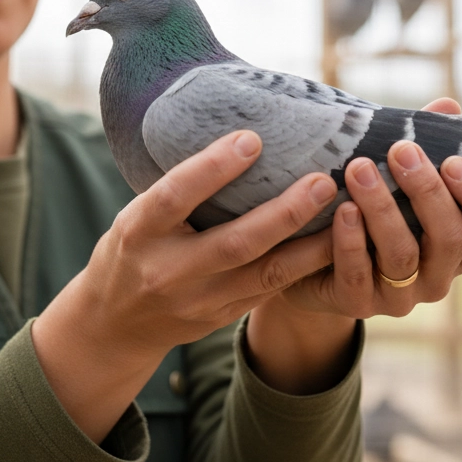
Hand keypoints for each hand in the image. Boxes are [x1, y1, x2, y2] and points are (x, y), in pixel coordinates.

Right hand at [32, 129, 337, 439]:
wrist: (114, 325)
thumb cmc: (131, 250)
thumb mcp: (134, 215)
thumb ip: (176, 189)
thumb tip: (233, 135)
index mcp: (137, 233)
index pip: (174, 197)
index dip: (212, 168)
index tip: (251, 138)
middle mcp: (168, 270)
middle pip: (234, 243)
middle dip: (284, 213)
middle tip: (323, 181)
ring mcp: (197, 301)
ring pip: (265, 274)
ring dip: (311, 245)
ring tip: (347, 214)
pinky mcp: (221, 318)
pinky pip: (270, 291)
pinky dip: (304, 266)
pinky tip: (334, 243)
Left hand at [276, 97, 461, 317]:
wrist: (308, 258)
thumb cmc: (366, 207)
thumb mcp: (395, 177)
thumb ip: (426, 145)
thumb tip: (449, 106)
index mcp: (458, 245)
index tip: (452, 160)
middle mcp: (438, 275)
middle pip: (450, 238)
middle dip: (427, 191)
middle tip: (401, 150)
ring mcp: (400, 296)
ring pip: (403, 256)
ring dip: (382, 208)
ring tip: (359, 169)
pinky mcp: (358, 304)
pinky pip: (358, 276)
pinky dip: (351, 241)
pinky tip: (342, 210)